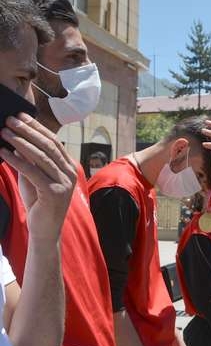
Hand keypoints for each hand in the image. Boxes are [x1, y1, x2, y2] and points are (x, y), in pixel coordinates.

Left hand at [0, 114, 75, 240]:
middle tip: (10, 120)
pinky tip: (3, 153)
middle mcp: (69, 173)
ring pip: (41, 157)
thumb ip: (30, 161)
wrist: (45, 229)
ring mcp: (64, 183)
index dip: (37, 128)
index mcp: (68, 167)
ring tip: (4, 133)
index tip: (21, 116)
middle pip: (48, 146)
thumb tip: (17, 140)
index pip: (53, 141)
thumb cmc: (39, 203)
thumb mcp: (33, 177)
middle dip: (28, 131)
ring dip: (20, 142)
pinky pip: (33, 172)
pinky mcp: (54, 193)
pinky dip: (16, 160)